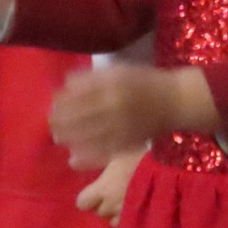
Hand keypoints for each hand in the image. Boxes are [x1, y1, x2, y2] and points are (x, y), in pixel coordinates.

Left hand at [51, 65, 216, 168]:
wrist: (176, 101)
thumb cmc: (145, 82)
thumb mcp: (119, 71)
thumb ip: (92, 78)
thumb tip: (65, 84)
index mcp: (112, 84)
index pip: (77, 95)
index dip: (61, 102)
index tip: (52, 105)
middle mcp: (114, 105)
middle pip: (78, 116)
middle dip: (60, 122)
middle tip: (52, 123)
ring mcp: (121, 126)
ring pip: (87, 136)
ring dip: (69, 139)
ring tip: (60, 138)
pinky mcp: (128, 143)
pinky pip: (102, 152)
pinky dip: (86, 156)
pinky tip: (74, 157)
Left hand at [76, 146, 145, 224]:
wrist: (174, 165)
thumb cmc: (145, 151)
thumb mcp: (119, 148)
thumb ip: (97, 157)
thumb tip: (72, 161)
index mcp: (104, 188)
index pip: (82, 203)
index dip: (88, 196)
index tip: (96, 187)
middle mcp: (112, 206)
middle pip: (99, 212)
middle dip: (104, 203)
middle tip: (115, 190)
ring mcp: (129, 216)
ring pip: (114, 221)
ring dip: (117, 212)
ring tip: (128, 199)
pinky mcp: (145, 222)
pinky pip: (132, 225)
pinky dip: (132, 219)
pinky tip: (141, 207)